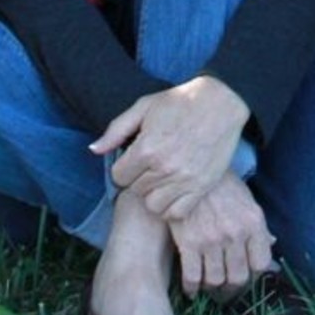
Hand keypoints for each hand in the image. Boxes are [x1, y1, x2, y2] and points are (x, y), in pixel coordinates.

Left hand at [92, 76, 248, 221]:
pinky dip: (171, 206)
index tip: (135, 158)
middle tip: (151, 164)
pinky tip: (174, 189)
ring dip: (154, 194)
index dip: (124, 167)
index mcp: (146, 148)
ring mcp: (184, 180)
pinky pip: (176, 213)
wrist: (221, 103)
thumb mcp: (144, 107)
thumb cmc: (180, 102)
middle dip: (139, 178)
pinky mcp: (201, 188)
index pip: (118, 177)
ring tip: (161, 178)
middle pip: (135, 191)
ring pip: (153, 205)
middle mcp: (163, 168)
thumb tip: (94, 150)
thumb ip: (116, 129)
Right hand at [166, 173, 275, 298]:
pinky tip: (191, 288)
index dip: (253, 276)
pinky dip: (191, 288)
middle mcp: (235, 233)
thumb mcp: (247, 201)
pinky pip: (192, 277)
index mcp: (253, 223)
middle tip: (225, 290)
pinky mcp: (188, 242)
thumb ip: (258, 228)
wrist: (190, 169)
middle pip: (238, 277)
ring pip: (215, 280)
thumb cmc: (221, 185)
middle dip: (231, 289)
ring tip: (208, 287)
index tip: (245, 277)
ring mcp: (211, 239)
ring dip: (211, 288)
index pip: (261, 265)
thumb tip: (271, 251)